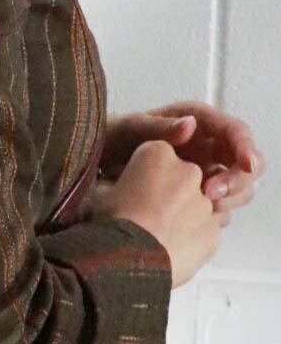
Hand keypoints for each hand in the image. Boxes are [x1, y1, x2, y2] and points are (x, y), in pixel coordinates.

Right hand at [92, 139, 222, 288]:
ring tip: (159, 235)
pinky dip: (192, 238)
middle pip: (181, 178)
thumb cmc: (109, 225)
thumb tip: (113, 186)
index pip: (154, 157)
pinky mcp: (214, 231)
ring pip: (197, 205)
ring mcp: (205, 203)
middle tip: (146, 215)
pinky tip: (171, 249)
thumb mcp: (97, 193)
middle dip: (168, 193)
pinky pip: (206, 230)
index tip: (131, 191)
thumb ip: (113, 183)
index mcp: (157, 155)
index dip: (142, 175)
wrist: (126, 263)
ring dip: (183, 215)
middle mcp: (188, 172)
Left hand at [100, 101, 265, 217]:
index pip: (234, 132)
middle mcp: (207, 147)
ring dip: (229, 200)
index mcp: (197, 123)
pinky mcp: (198, 196)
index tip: (248, 164)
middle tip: (211, 194)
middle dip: (237, 179)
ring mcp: (204, 173)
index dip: (246, 147)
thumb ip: (158, 128)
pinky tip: (195, 219)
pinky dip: (215, 214)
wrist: (95, 167)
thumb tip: (190, 125)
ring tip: (202, 207)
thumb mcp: (128, 131)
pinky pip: (219, 207)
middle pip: (244, 163)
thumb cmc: (110, 141)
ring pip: (237, 188)